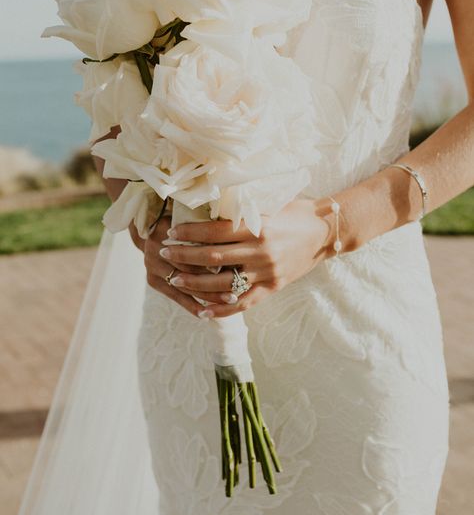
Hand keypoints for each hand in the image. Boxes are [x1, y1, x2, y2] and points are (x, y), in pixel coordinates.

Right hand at [142, 214, 241, 316]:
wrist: (150, 230)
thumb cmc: (182, 223)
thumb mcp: (192, 218)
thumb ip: (209, 225)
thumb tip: (238, 231)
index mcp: (166, 229)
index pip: (194, 248)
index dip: (216, 257)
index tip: (239, 265)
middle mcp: (156, 248)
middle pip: (189, 269)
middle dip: (215, 280)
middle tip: (237, 288)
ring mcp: (152, 265)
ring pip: (185, 286)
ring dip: (208, 295)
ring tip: (229, 301)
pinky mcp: (153, 280)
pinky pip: (175, 296)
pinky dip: (192, 305)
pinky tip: (206, 314)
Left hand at [159, 198, 334, 317]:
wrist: (325, 231)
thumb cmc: (293, 211)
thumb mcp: (268, 204)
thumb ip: (240, 210)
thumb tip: (204, 207)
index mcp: (257, 227)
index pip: (214, 232)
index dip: (190, 233)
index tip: (171, 232)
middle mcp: (261, 252)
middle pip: (213, 257)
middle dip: (184, 257)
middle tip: (163, 254)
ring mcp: (267, 272)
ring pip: (224, 283)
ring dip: (196, 284)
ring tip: (175, 280)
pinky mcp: (274, 287)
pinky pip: (244, 303)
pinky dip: (221, 309)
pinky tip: (202, 311)